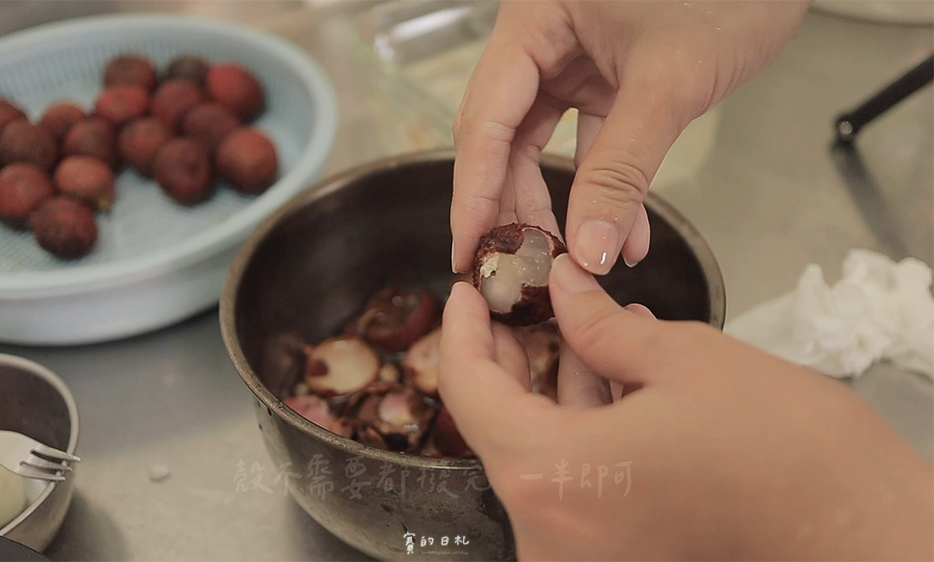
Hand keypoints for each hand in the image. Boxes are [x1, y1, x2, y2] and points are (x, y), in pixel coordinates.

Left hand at [438, 254, 933, 561]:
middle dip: (509, 354)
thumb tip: (560, 286)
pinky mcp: (611, 551)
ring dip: (551, 384)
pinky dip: (582, 424)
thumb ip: (598, 322)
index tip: (470, 290)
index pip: (471, 391)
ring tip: (568, 320)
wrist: (855, 527)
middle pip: (501, 423)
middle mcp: (550, 530)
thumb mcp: (680, 359)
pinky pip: (574, 477)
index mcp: (553, 478)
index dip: (464, 331)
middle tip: (517, 297)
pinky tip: (605, 368)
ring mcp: (578, 550)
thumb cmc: (780, 448)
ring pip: (540, 450)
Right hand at [451, 0, 810, 274]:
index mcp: (534, 20)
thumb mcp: (668, 85)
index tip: (470, 253)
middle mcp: (542, 39)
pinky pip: (592, 143)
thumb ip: (622, 171)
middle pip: (504, 137)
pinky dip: (606, 187)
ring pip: (542, 146)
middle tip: (516, 269)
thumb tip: (588, 250)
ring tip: (571, 260)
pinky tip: (625, 236)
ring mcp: (572, 59)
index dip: (474, 193)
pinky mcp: (606, 77)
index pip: (484, 119)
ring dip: (559, 206)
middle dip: (515, 207)